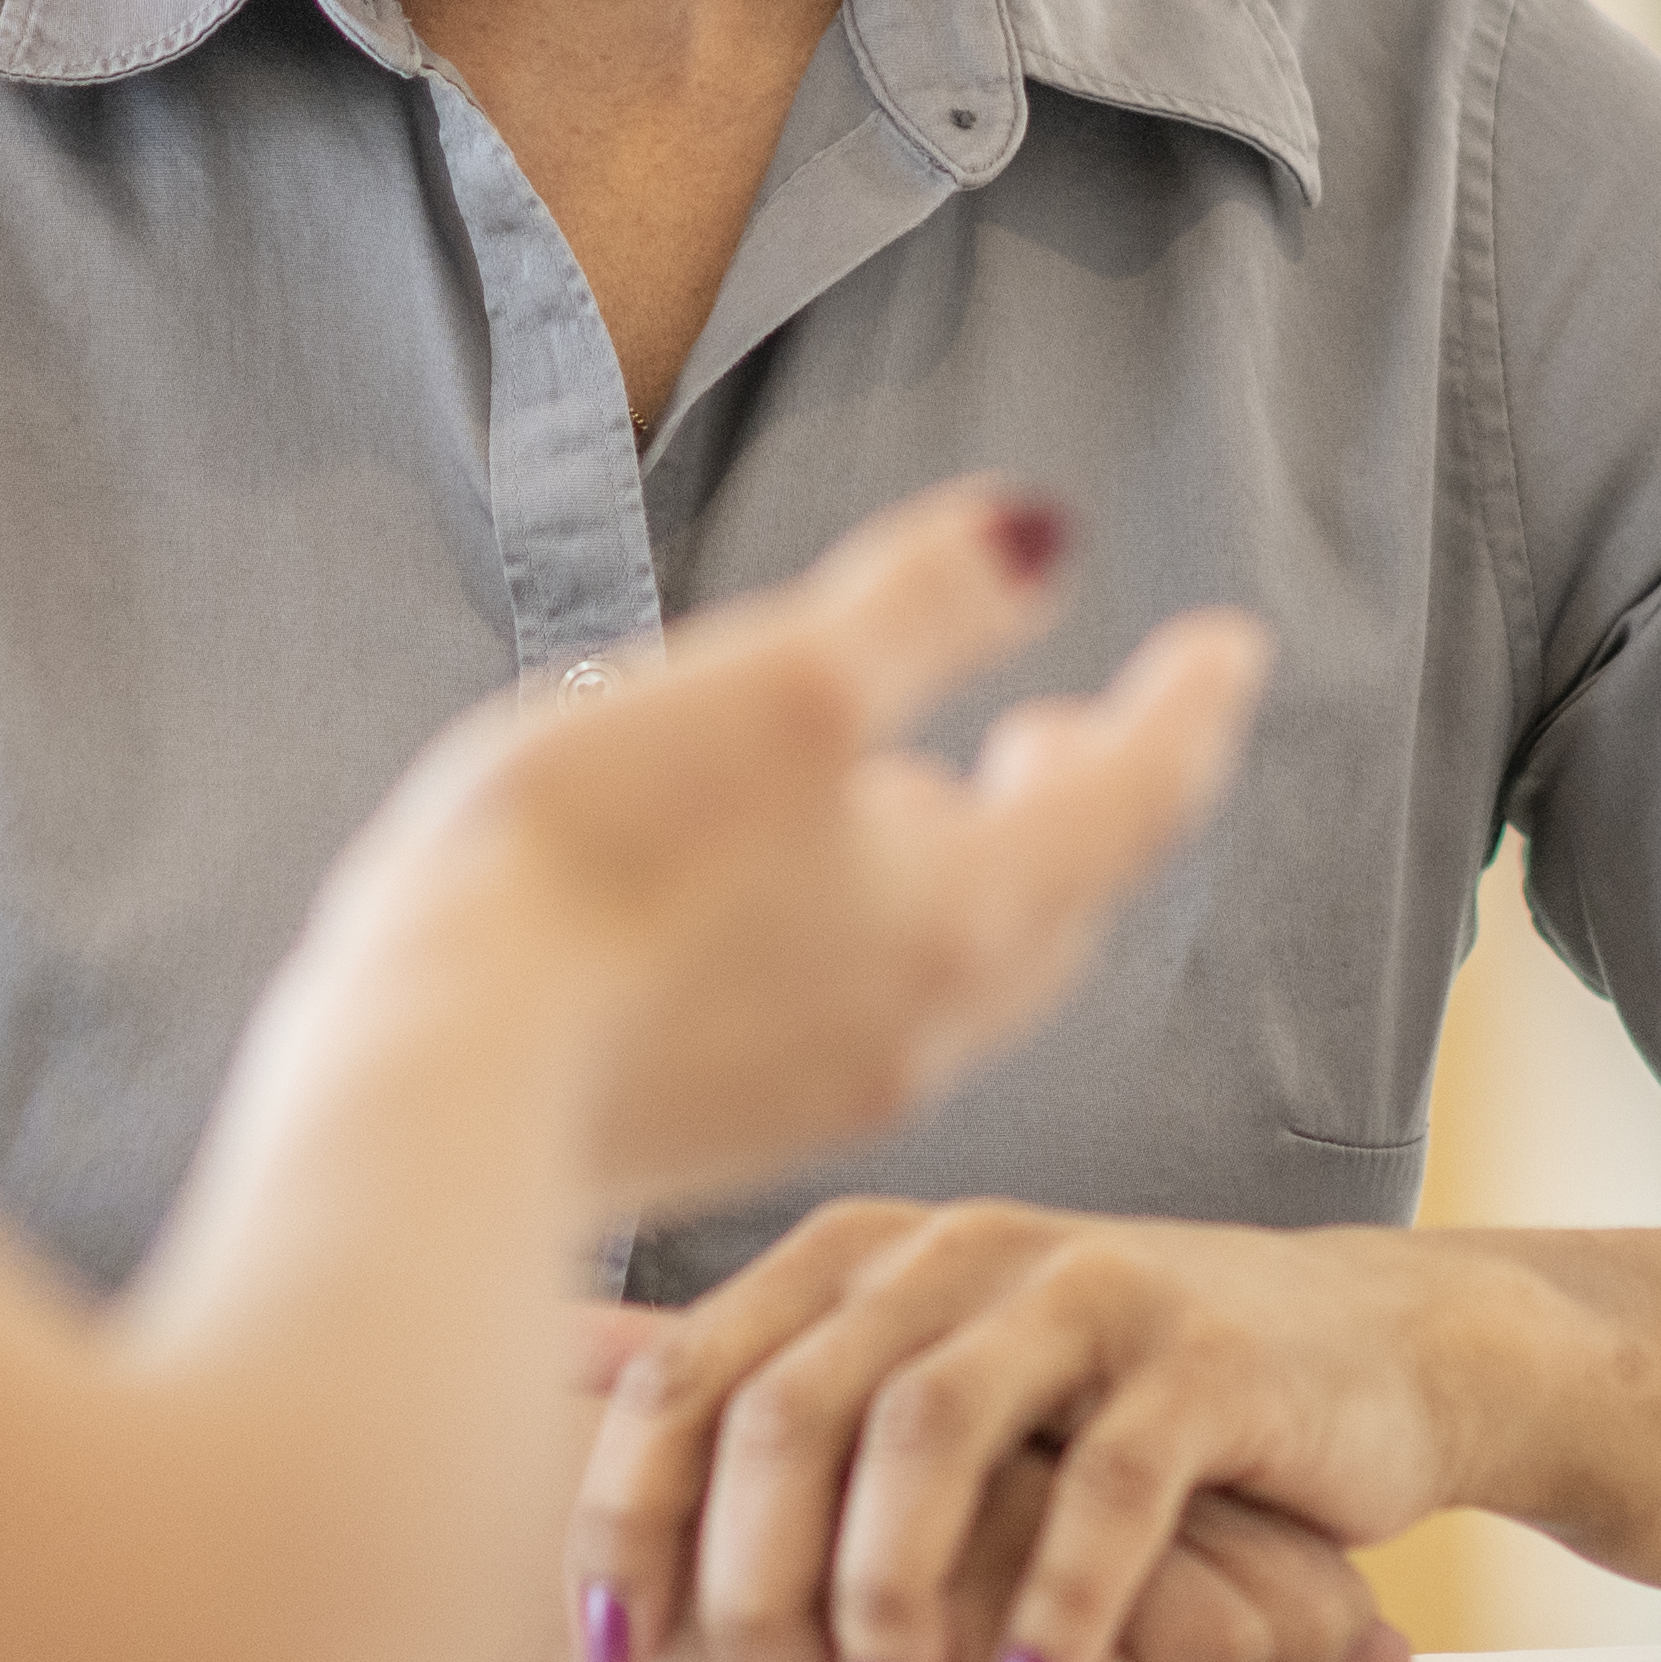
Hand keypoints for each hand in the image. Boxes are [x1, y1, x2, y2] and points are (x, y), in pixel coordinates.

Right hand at [314, 488, 1267, 1216]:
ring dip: (977, 873)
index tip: (1231, 646)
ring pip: (958, 969)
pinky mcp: (723, 1129)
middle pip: (1058, 898)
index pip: (1131, 796)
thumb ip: (916, 608)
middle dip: (1086, 802)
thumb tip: (1040, 533)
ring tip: (928, 796)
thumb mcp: (773, 688)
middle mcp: (922, 1024)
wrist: (429, 1100)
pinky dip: (879, 936)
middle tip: (1073, 727)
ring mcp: (821, 1092)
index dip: (1187, 707)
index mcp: (963, 913)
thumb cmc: (595, 870)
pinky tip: (792, 904)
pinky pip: (859, 1019)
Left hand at [575, 1194, 1462, 1661]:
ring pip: (928, 1433)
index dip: (627, 1513)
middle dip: (753, 1583)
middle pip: (789, 1409)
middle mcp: (952, 1251)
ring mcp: (1082, 1292)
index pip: (686, 1373)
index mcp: (856, 1259)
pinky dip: (1051, 1607)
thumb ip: (787, 1417)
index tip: (604, 1647)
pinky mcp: (1204, 1356)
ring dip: (885, 1598)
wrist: (1370, 1345)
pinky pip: (1109, 1486)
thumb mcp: (936, 1379)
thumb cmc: (1124, 1390)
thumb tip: (564, 1474)